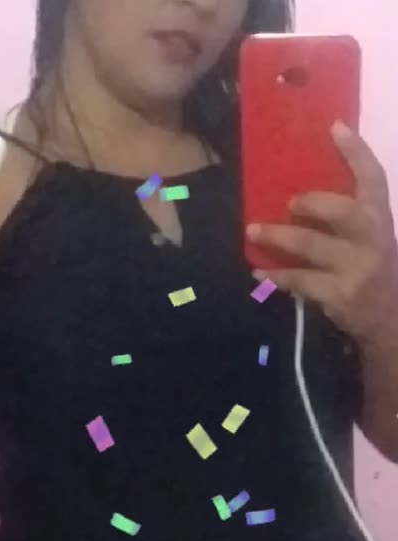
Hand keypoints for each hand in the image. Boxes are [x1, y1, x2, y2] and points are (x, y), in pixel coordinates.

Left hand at [247, 121, 397, 342]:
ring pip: (312, 246)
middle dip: (311, 203)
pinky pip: (300, 280)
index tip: (335, 127)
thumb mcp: (371, 238)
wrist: (389, 318)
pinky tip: (259, 270)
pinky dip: (276, 275)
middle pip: (342, 211)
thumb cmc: (370, 269)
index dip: (356, 152)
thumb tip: (298, 194)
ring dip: (278, 237)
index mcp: (381, 219)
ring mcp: (358, 269)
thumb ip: (348, 215)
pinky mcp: (340, 294)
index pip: (374, 178)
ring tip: (252, 231)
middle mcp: (374, 240)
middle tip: (289, 203)